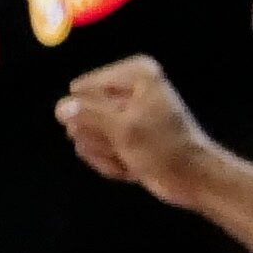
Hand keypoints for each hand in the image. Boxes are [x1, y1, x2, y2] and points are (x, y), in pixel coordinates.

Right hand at [53, 58, 225, 209]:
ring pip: (87, 134)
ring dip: (106, 152)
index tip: (120, 130)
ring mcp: (123, 113)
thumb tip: (60, 107)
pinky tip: (130, 166)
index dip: (94, 115)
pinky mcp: (122, 135)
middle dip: (100, 138)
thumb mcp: (124, 130)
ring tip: (130, 157)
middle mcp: (128, 88)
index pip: (84, 89)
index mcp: (135, 74)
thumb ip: (88, 116)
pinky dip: (112, 162)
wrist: (191, 179)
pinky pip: (97, 148)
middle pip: (83, 112)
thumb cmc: (163, 148)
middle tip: (124, 147)